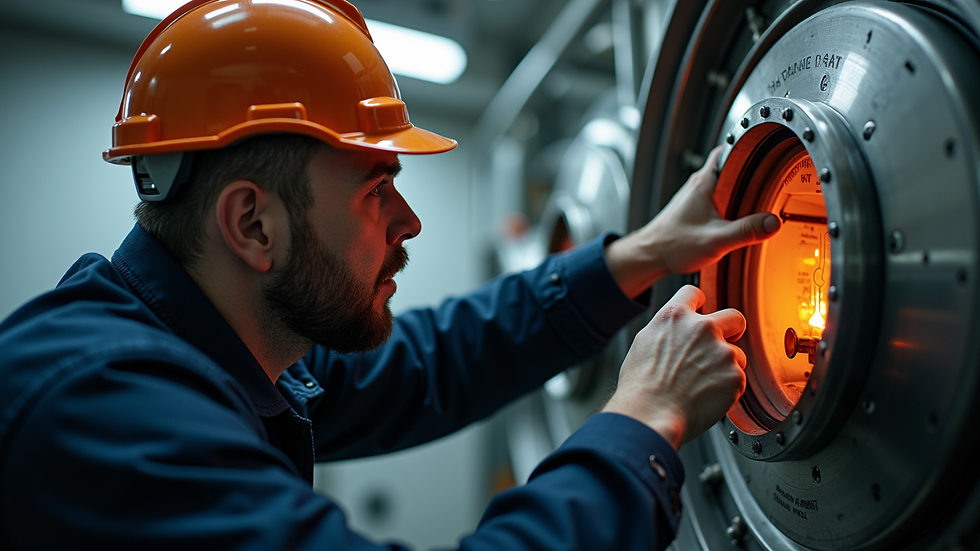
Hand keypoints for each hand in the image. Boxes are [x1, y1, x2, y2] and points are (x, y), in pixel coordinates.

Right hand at [602, 285, 746, 448]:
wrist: (650, 414)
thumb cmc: (641, 386)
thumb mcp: (644, 343)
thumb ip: (668, 330)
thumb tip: (678, 330)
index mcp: (675, 316)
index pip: (694, 293)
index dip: (697, 305)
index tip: (699, 315)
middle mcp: (702, 328)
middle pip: (733, 317)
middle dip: (731, 331)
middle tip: (721, 347)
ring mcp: (721, 351)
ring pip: (736, 355)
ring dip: (725, 367)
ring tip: (701, 385)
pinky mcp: (735, 376)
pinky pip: (738, 379)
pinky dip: (727, 389)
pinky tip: (706, 397)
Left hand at [605, 146, 780, 297]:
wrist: (650, 255)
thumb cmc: (672, 244)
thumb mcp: (716, 239)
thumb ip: (746, 231)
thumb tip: (772, 222)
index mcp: (705, 183)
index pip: (728, 150)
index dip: (749, 146)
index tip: (769, 147)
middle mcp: (699, 185)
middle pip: (731, 167)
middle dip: (751, 171)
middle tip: (773, 177)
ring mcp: (696, 197)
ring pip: (725, 184)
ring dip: (741, 188)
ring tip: (761, 198)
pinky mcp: (695, 209)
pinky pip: (719, 198)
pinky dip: (731, 202)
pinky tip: (739, 217)